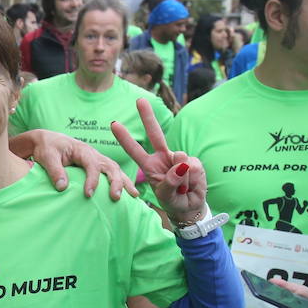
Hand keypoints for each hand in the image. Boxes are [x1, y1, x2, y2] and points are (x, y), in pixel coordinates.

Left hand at [16, 129, 137, 199]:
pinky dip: (123, 182)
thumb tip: (63, 188)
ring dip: (124, 182)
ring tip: (133, 196)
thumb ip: (54, 171)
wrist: (47, 141)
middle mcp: (94, 154)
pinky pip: (113, 173)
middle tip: (116, 197)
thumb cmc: (47, 148)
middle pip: (110, 166)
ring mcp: (98, 160)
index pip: (92, 164)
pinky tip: (130, 194)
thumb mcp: (47, 157)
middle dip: (115, 181)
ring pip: (116, 169)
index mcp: (82, 150)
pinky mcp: (98, 166)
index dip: (92, 180)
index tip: (88, 195)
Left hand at [112, 98, 205, 222]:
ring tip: (182, 189)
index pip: (134, 150)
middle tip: (139, 100)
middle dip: (147, 116)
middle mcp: (162, 157)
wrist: (190, 207)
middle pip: (155, 134)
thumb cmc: (172, 201)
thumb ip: (170, 182)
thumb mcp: (165, 196)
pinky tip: (191, 185)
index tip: (113, 124)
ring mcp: (178, 158)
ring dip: (182, 178)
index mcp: (149, 165)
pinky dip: (193, 179)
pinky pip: (193, 166)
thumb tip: (181, 165)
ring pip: (180, 158)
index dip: (125, 138)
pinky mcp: (193, 162)